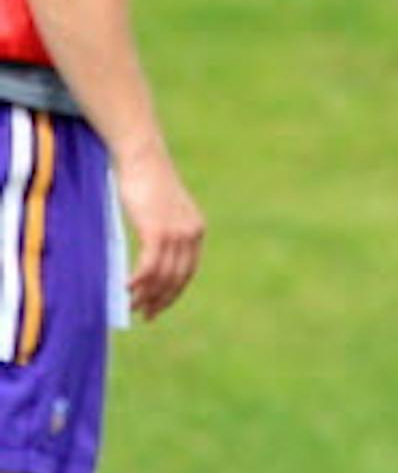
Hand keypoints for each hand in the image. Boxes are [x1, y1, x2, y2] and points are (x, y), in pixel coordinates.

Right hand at [113, 147, 203, 320]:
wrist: (143, 158)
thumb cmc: (146, 182)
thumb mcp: (161, 211)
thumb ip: (161, 233)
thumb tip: (149, 260)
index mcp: (196, 230)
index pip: (188, 271)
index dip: (174, 292)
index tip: (160, 306)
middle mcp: (191, 234)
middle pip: (177, 278)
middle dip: (161, 300)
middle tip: (145, 315)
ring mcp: (176, 233)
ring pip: (163, 276)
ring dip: (147, 294)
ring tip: (132, 306)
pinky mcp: (157, 231)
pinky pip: (149, 266)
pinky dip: (139, 281)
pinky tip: (126, 289)